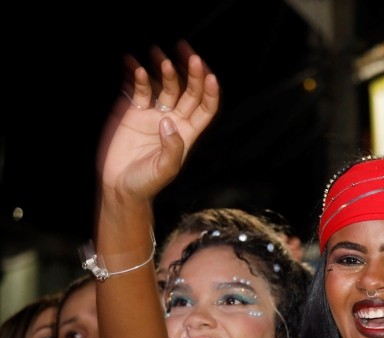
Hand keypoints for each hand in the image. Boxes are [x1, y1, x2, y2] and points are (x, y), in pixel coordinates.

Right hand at [98, 43, 219, 201]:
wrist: (120, 186)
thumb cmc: (147, 182)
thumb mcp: (165, 169)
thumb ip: (172, 147)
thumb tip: (169, 121)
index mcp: (187, 133)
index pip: (205, 108)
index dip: (210, 92)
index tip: (210, 76)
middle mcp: (174, 120)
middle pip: (189, 90)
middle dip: (190, 71)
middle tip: (187, 52)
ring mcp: (154, 113)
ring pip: (165, 85)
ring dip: (164, 69)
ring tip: (158, 54)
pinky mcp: (133, 111)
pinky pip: (139, 88)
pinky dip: (137, 75)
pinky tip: (133, 64)